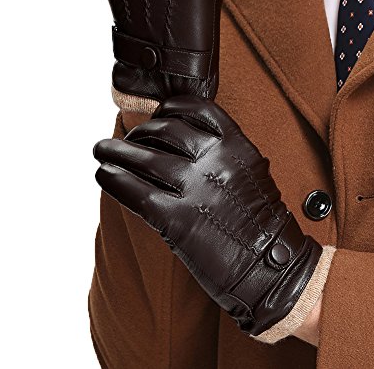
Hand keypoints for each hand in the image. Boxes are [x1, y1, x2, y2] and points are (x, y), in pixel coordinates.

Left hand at [93, 96, 321, 336]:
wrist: (272, 265)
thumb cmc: (260, 220)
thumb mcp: (251, 171)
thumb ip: (223, 152)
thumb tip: (183, 143)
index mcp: (236, 144)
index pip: (195, 107)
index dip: (169, 108)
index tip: (157, 115)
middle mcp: (215, 159)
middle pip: (164, 130)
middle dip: (140, 132)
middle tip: (128, 140)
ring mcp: (195, 188)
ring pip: (143, 157)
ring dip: (115, 150)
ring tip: (101, 149)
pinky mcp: (177, 219)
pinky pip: (134, 190)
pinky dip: (113, 179)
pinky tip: (104, 174)